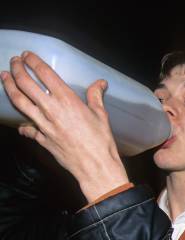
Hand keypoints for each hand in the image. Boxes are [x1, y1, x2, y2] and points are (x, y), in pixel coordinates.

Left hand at [0, 51, 128, 201]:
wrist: (95, 166)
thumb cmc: (101, 141)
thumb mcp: (101, 115)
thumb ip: (96, 97)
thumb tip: (100, 84)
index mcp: (67, 100)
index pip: (45, 74)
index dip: (33, 61)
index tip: (27, 55)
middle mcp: (51, 109)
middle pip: (26, 84)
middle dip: (16, 70)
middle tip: (14, 62)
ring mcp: (43, 124)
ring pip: (19, 101)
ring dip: (9, 87)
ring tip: (4, 77)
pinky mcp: (41, 138)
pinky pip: (26, 128)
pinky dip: (23, 123)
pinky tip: (21, 122)